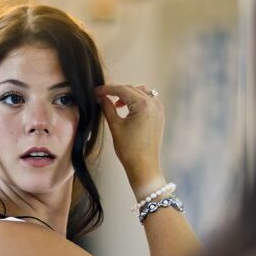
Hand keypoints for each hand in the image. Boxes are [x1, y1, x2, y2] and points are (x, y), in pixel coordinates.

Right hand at [95, 83, 166, 197]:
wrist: (144, 166)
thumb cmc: (130, 150)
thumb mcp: (115, 126)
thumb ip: (108, 107)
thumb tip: (101, 97)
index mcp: (143, 105)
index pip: (122, 90)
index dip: (107, 89)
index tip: (96, 91)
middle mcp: (154, 104)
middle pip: (132, 89)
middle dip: (117, 91)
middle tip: (102, 96)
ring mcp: (159, 110)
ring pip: (141, 92)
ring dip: (128, 94)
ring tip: (116, 103)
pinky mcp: (159, 116)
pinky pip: (148, 100)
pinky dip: (137, 100)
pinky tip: (128, 108)